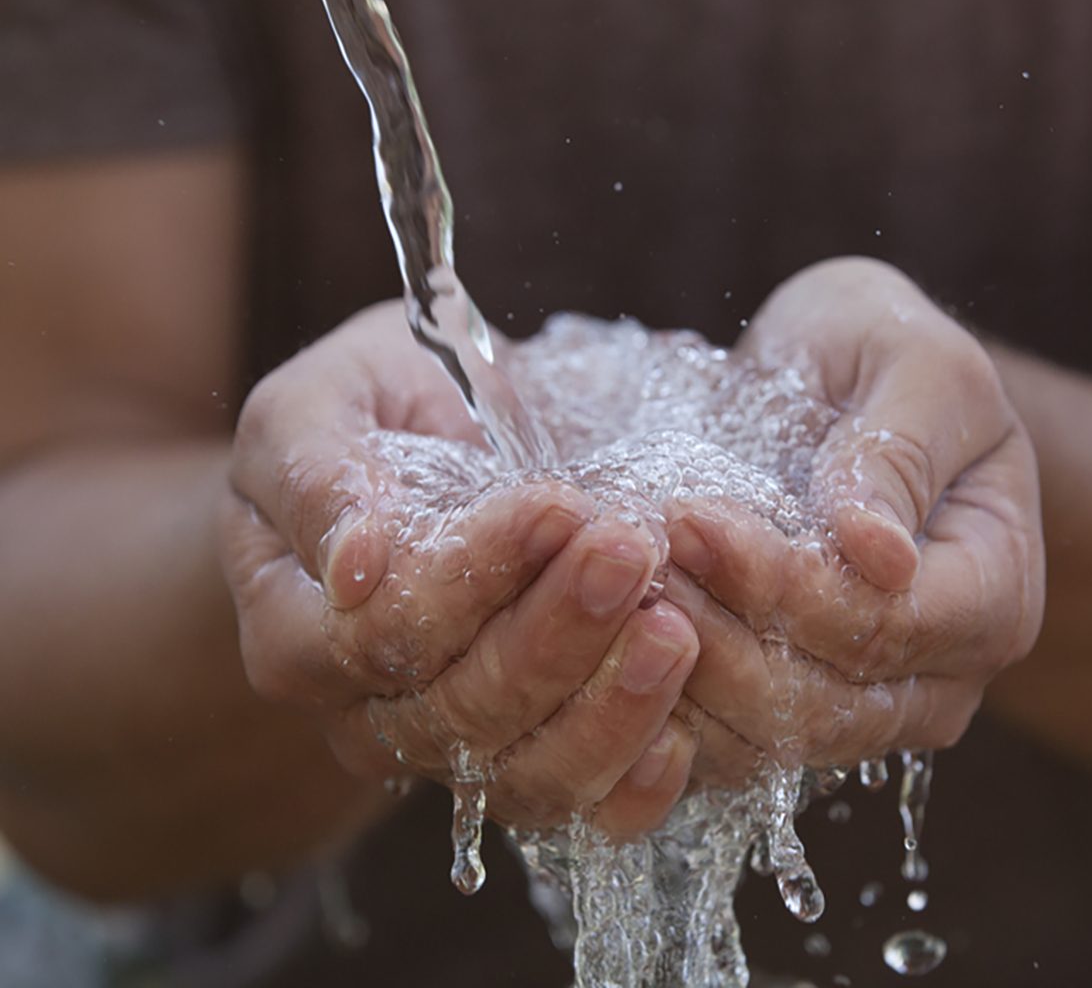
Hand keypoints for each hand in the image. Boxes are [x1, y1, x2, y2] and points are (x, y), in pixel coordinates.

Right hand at [222, 302, 699, 837]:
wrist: (426, 441)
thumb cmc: (367, 411)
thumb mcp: (317, 406)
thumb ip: (318, 474)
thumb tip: (356, 566)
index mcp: (294, 626)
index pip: (382, 633)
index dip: (474, 578)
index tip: (556, 505)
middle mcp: (362, 708)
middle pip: (460, 707)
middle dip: (558, 631)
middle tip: (633, 550)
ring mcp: (444, 744)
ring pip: (522, 773)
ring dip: (608, 707)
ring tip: (675, 629)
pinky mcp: (518, 755)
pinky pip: (573, 803)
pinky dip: (629, 783)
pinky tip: (679, 735)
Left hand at [663, 258, 1044, 771]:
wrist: (841, 376)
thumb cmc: (885, 352)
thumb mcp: (914, 366)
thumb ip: (899, 453)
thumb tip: (880, 554)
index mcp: (993, 594)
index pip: (887, 626)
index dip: (783, 585)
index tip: (690, 516)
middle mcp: (941, 676)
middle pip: (825, 703)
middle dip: (719, 635)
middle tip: (633, 559)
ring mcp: (868, 706)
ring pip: (768, 740)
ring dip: (681, 673)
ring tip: (615, 589)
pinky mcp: (795, 710)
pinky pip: (729, 743)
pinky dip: (667, 701)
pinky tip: (611, 637)